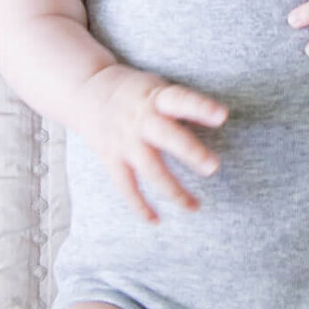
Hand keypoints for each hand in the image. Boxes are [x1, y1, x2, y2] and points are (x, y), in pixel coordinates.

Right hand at [74, 64, 228, 222]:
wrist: (86, 90)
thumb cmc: (134, 92)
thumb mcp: (158, 88)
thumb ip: (183, 104)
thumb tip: (218, 118)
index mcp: (155, 98)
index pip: (180, 100)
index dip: (201, 108)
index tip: (223, 115)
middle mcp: (140, 120)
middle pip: (167, 137)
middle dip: (190, 152)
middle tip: (213, 167)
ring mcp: (124, 141)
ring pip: (150, 169)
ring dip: (173, 189)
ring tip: (195, 206)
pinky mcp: (111, 159)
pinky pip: (126, 186)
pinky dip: (140, 205)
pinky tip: (156, 220)